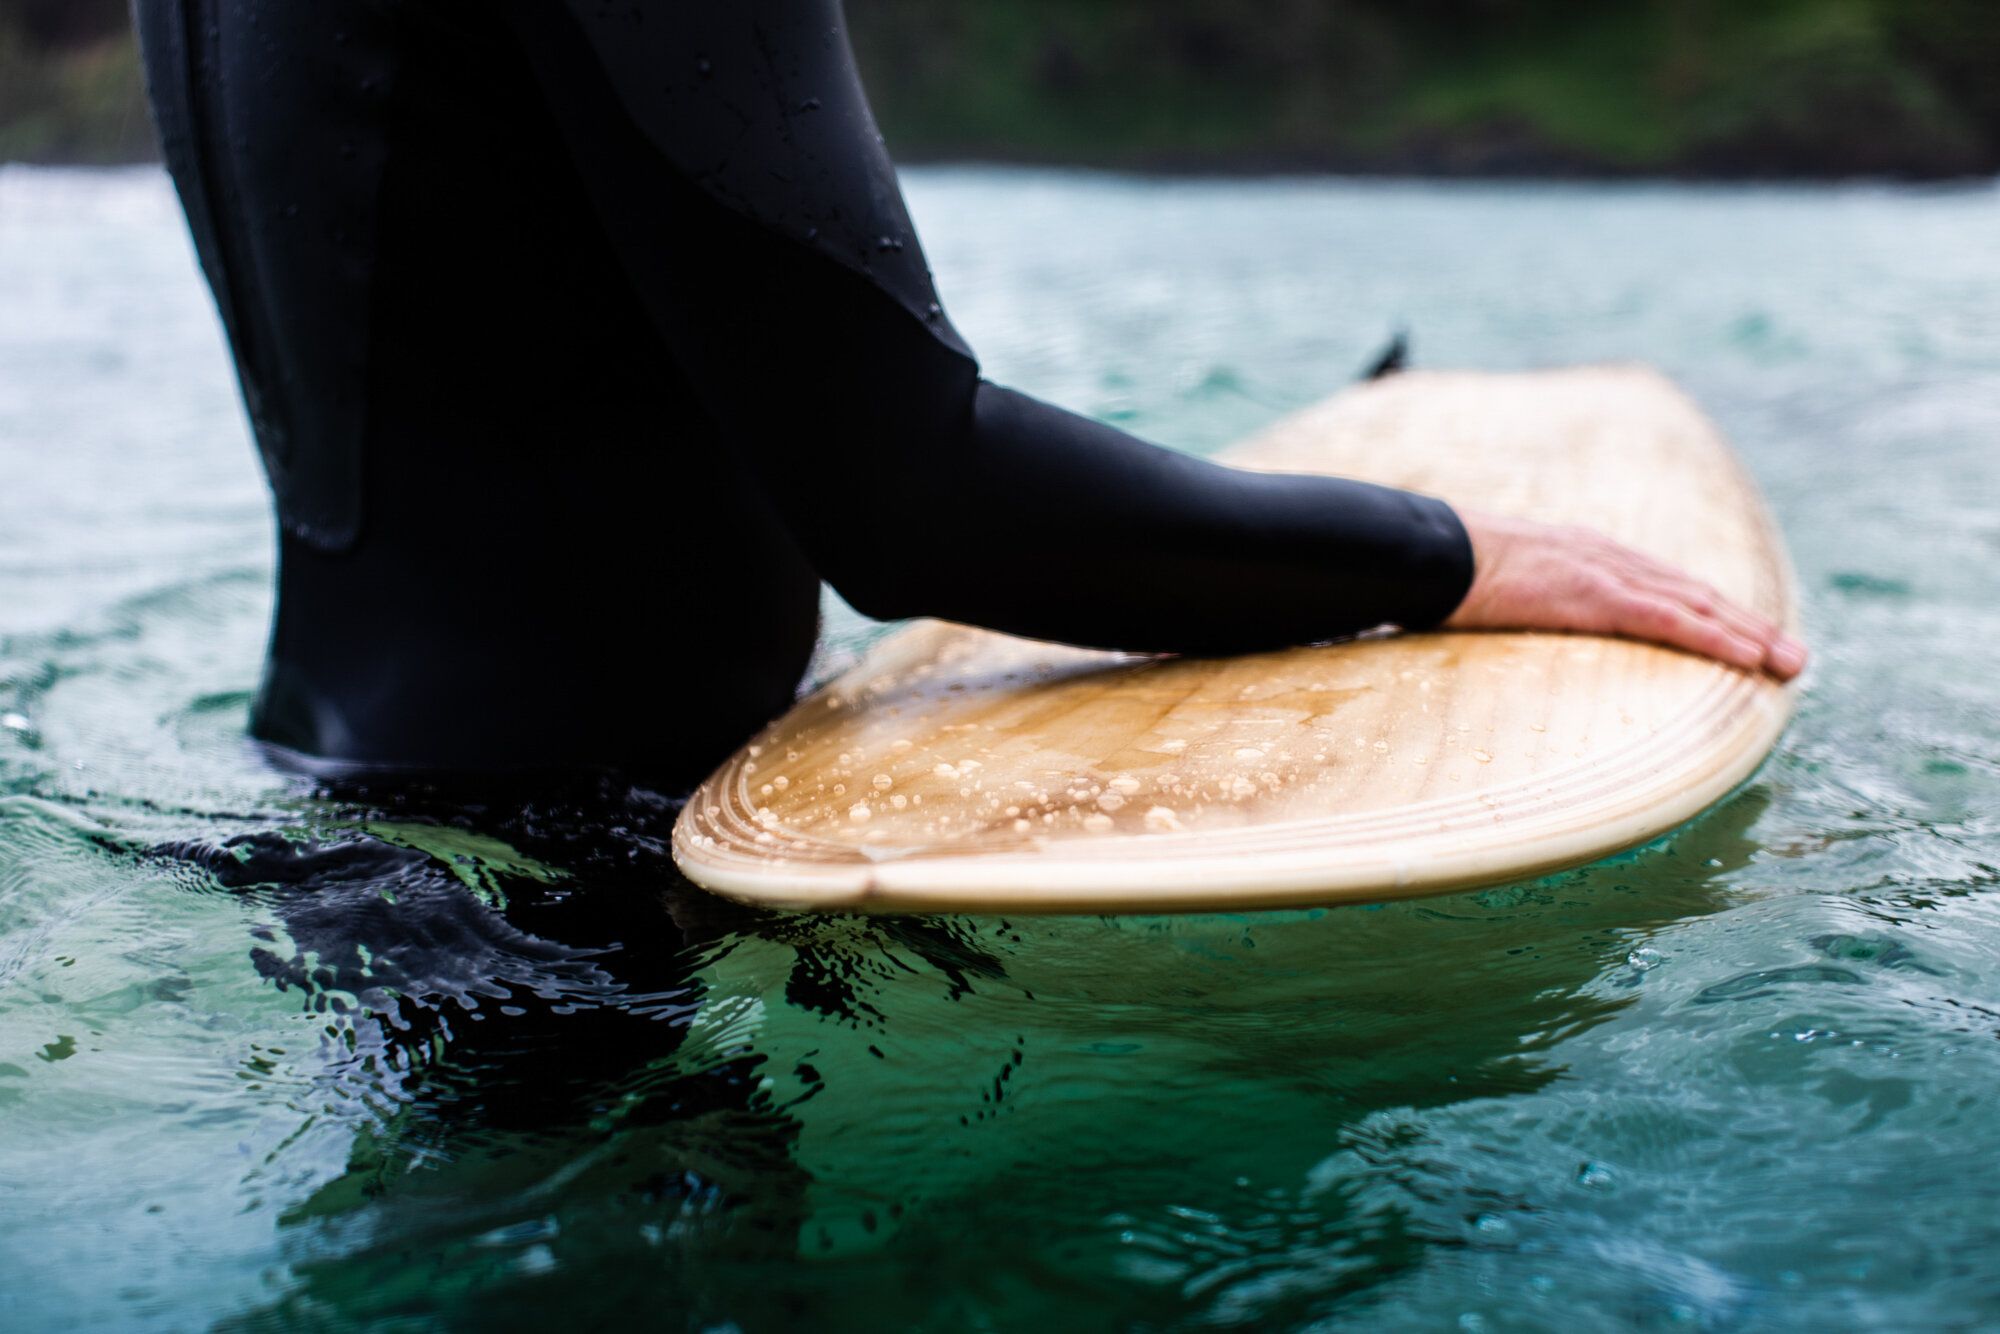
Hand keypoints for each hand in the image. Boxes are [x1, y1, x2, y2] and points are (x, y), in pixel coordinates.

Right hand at [1443, 509, 1806, 679]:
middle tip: (1792, 657)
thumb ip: (1509, 602)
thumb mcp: (1486, 587)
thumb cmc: (1440, 573)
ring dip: (1749, 636)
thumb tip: (1498, 629)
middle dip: (1746, 625)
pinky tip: (1750, 657)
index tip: (1741, 635)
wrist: (1426, 551)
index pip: (1659, 585)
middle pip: (1692, 594)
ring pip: (1696, 606)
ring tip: (1789, 664)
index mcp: (1581, 556)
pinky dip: (1716, 639)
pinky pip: (1670, 621)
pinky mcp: (1597, 595)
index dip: (1707, 611)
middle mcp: (1605, 556)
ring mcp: (1603, 572)